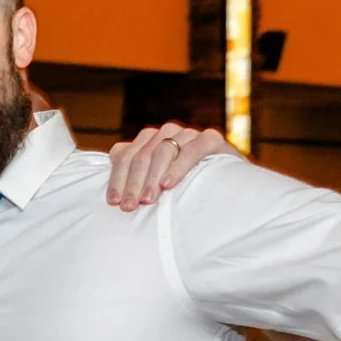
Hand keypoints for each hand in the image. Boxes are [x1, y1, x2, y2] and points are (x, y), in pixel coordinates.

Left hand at [106, 123, 233, 211]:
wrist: (229, 184)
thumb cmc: (186, 187)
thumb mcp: (157, 183)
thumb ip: (135, 176)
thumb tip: (111, 186)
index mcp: (149, 140)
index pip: (125, 156)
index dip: (117, 179)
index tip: (113, 203)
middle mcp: (167, 133)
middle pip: (141, 156)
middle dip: (132, 183)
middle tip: (129, 207)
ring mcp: (188, 134)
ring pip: (163, 151)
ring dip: (152, 177)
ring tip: (147, 200)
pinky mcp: (211, 138)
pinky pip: (192, 149)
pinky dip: (178, 166)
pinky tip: (169, 184)